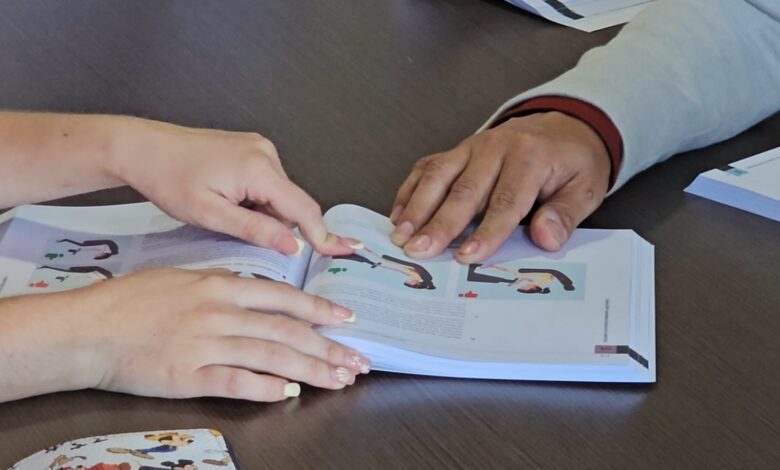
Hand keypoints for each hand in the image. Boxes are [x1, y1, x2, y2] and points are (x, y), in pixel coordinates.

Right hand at [0, 268, 369, 401]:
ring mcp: (205, 344)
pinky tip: (289, 393)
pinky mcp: (188, 375)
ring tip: (338, 379)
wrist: (90, 328)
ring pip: (271, 356)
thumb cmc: (132, 301)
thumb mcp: (183, 279)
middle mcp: (219, 313)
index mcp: (220, 286)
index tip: (347, 318)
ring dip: (310, 370)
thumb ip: (225, 288)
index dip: (320, 308)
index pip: (283, 297)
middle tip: (356, 359)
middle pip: (286, 331)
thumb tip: (261, 298)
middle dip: (328, 346)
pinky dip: (266, 388)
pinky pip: (236, 382)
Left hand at [110, 119, 356, 255]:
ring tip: (222, 210)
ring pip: (278, 196)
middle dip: (275, 225)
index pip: (303, 209)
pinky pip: (267, 184)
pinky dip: (255, 200)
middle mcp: (266, 153)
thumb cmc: (167, 178)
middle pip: (291, 203)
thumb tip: (293, 245)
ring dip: (261, 213)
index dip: (322, 234)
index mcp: (258, 168)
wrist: (141, 148)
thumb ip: (256, 230)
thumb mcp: (210, 214)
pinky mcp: (251, 149)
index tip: (343, 250)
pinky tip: (226, 199)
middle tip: (234, 228)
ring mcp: (259, 148)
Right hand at [389, 111, 610, 261]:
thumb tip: (545, 239)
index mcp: (531, 158)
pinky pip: (428, 167)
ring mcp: (472, 146)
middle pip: (464, 189)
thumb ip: (565, 214)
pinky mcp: (457, 150)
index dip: (486, 231)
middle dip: (440, 223)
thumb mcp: (586, 188)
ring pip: (438, 175)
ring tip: (401, 235)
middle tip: (419, 250)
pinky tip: (398, 214)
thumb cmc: (572, 162)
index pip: (506, 200)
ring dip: (417, 206)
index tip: (467, 256)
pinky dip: (409, 190)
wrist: (564, 125)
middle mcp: (496, 148)